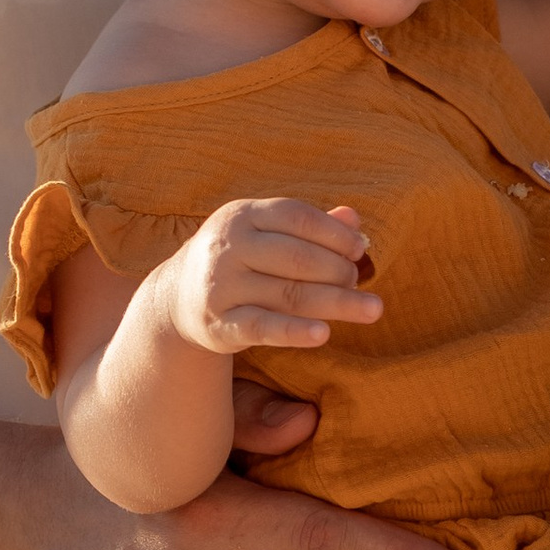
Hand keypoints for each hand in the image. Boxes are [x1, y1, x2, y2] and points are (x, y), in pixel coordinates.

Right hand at [160, 199, 380, 356]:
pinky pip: (263, 328)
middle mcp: (228, 248)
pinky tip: (324, 334)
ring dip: (336, 302)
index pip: (296, 217)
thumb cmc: (240, 260)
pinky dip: (295, 332)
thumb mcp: (265, 234)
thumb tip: (354, 219)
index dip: (334, 232)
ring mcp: (221, 286)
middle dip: (338, 270)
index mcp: (241, 216)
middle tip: (360, 281)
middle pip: (297, 258)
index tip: (360, 248)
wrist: (178, 299)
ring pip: (288, 295)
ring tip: (371, 309)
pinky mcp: (219, 324)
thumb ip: (308, 226)